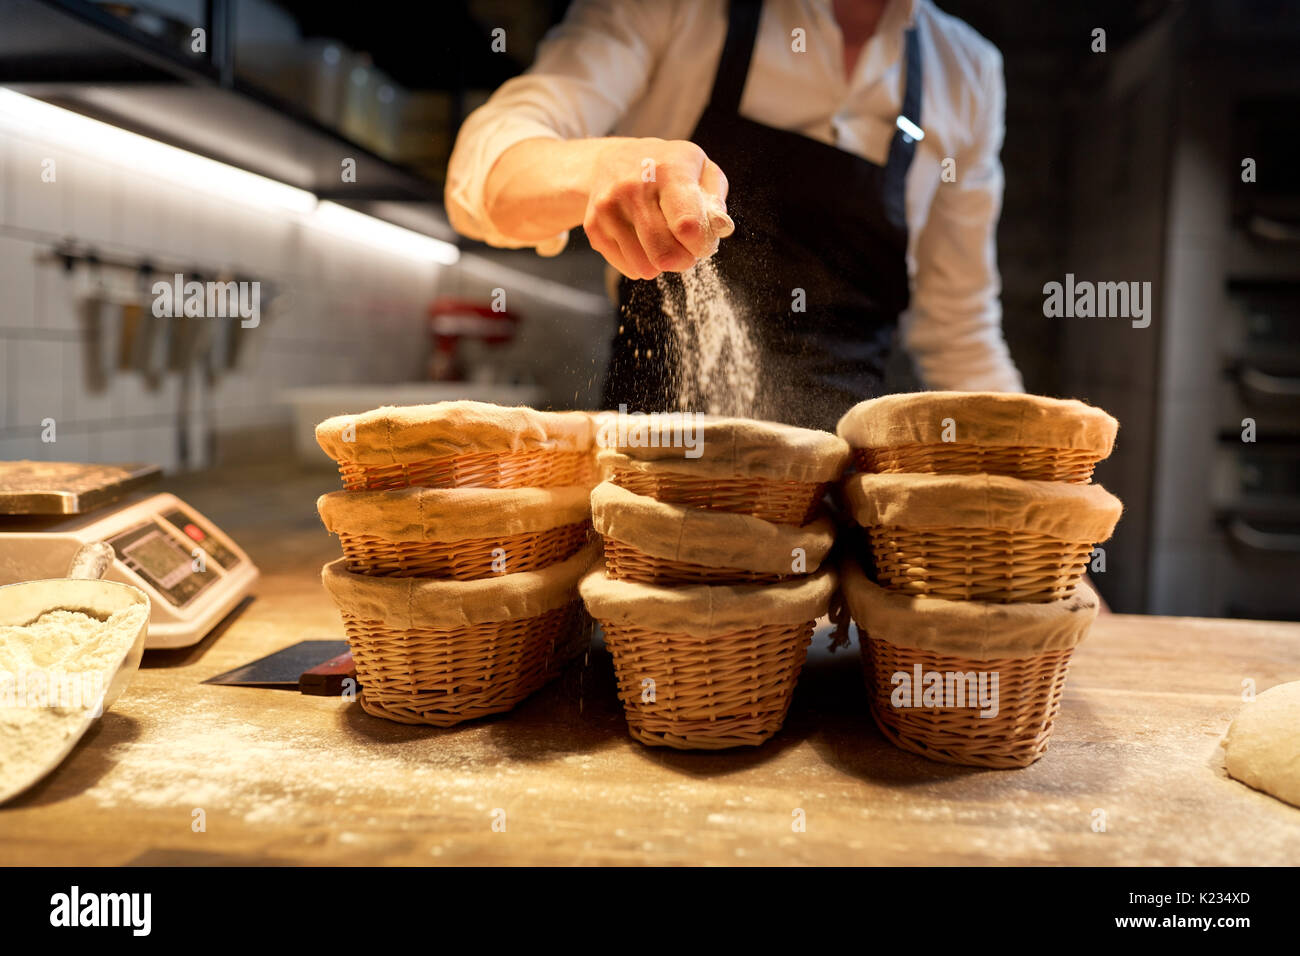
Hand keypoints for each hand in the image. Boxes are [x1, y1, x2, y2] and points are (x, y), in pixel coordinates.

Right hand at [583, 138, 730, 279]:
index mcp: (668, 169)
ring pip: (645, 267)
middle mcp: (633, 187)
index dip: (702, 245)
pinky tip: (642, 240)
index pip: (688, 226)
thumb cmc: (666, 169)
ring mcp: (609, 208)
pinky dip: (642, 263)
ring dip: (662, 263)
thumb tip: (721, 228)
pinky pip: (629, 269)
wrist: (613, 161)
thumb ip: (715, 200)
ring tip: (663, 239)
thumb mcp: (700, 170)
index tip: (704, 241)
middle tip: (685, 247)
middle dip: (684, 260)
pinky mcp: (594, 227)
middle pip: (665, 254)